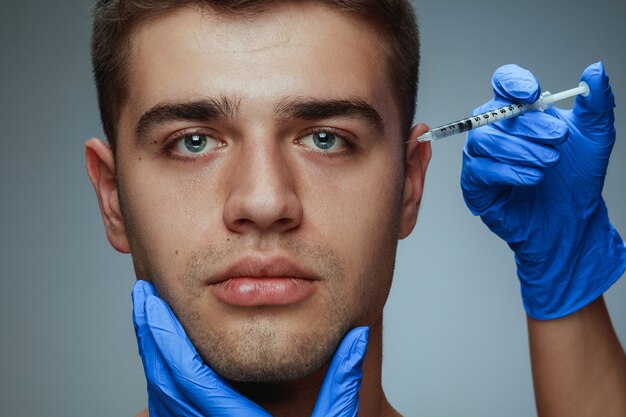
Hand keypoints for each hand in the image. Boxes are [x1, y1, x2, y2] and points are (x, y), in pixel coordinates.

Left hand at [132, 280, 368, 415]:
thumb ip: (342, 384)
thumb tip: (356, 337)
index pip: (188, 377)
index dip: (166, 337)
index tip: (152, 303)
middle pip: (163, 382)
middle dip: (150, 335)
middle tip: (143, 294)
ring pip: (161, 396)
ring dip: (153, 353)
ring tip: (150, 316)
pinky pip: (168, 410)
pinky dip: (161, 377)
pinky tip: (164, 355)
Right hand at [461, 62, 625, 319]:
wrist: (572, 221)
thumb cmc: (575, 179)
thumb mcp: (595, 136)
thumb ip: (596, 103)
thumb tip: (595, 71)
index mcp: (518, 113)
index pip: (503, 84)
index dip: (513, 83)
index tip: (534, 94)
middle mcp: (494, 132)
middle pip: (492, 113)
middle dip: (527, 123)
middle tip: (558, 138)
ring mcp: (481, 159)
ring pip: (483, 140)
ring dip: (520, 149)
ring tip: (549, 163)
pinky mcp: (475, 187)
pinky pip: (479, 171)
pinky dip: (508, 172)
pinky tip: (533, 178)